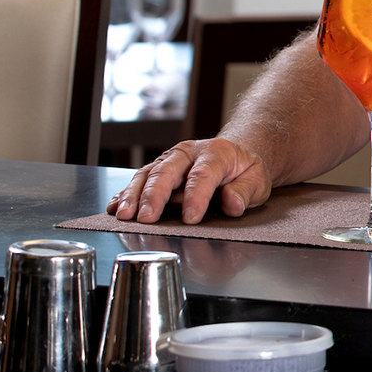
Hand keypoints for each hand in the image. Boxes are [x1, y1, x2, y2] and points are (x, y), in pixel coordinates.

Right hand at [107, 138, 273, 224]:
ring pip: (147, 174)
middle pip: (167, 171)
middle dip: (155, 195)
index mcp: (217, 153)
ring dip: (134, 195)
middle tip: (146, 217)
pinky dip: (124, 194)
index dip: (195, 197)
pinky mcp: (157, 169)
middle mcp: (189, 152)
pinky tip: (115, 207)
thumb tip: (232, 204)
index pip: (203, 175)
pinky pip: (138, 179)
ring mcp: (170, 159)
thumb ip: (245, 192)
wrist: (234, 156)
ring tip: (125, 215)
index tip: (190, 219)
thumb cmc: (244, 171)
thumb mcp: (257, 180)